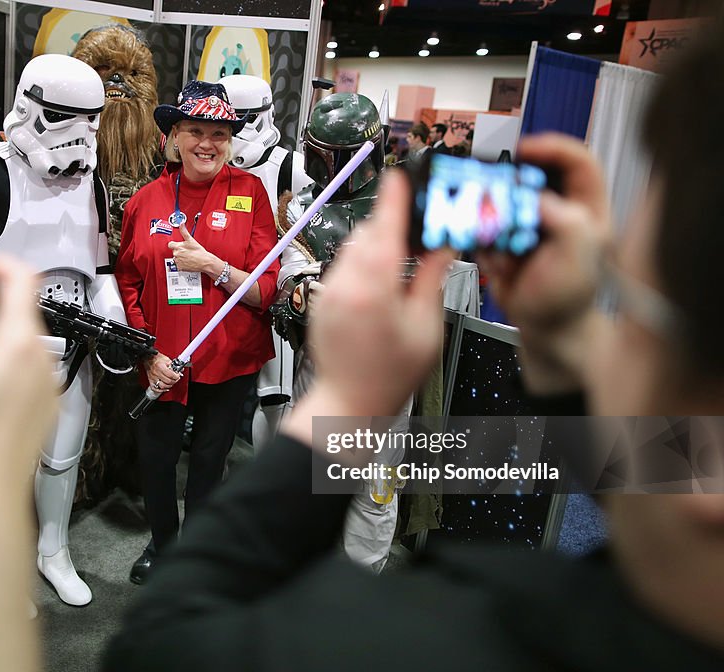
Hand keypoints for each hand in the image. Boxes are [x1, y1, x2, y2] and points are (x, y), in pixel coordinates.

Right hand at [144, 352, 181, 392]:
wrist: (148, 358)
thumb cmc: (156, 358)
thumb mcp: (166, 359)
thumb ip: (173, 365)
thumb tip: (179, 369)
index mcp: (161, 367)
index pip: (171, 375)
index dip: (177, 376)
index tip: (178, 375)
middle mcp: (156, 373)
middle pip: (168, 381)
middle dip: (174, 381)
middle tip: (176, 379)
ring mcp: (153, 378)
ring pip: (162, 386)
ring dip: (168, 386)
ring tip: (171, 383)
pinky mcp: (150, 380)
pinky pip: (155, 388)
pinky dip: (160, 390)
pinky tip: (164, 388)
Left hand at [168, 224, 216, 273]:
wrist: (205, 262)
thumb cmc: (199, 251)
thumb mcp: (191, 240)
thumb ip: (184, 231)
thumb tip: (181, 224)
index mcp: (178, 246)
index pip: (170, 244)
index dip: (174, 244)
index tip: (179, 245)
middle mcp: (176, 254)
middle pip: (174, 251)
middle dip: (179, 251)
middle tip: (187, 251)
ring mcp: (178, 261)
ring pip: (176, 258)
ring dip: (180, 257)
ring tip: (188, 256)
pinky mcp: (180, 268)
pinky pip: (178, 265)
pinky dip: (182, 264)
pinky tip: (188, 261)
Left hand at [289, 171, 451, 420]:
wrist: (349, 402)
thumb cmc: (390, 375)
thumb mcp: (426, 327)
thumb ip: (431, 279)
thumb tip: (442, 245)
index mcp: (373, 290)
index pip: (384, 230)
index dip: (393, 199)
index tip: (399, 177)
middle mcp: (343, 285)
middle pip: (368, 235)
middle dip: (391, 225)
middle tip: (417, 229)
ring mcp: (327, 292)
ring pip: (353, 249)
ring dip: (376, 245)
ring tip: (401, 262)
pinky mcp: (319, 299)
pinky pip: (342, 267)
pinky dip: (361, 263)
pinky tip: (380, 281)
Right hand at [476, 134, 612, 391]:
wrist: (544, 330)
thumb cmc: (568, 299)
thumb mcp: (578, 255)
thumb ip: (564, 219)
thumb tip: (534, 196)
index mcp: (586, 207)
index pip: (576, 159)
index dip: (551, 147)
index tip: (524, 149)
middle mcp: (557, 209)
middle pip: (531, 173)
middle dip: (509, 180)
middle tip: (492, 184)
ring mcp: (530, 223)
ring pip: (503, 197)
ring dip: (493, 214)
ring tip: (496, 236)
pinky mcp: (506, 237)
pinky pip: (486, 224)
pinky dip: (485, 239)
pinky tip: (498, 262)